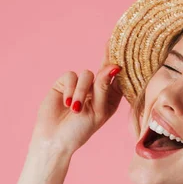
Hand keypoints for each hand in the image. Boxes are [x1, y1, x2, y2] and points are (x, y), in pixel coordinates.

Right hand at [29, 41, 123, 156]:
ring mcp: (80, 87)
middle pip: (104, 70)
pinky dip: (70, 89)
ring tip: (75, 108)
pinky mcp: (64, 84)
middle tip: (108, 44)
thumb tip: (113, 67)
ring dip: (82, 91)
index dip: (122, 66)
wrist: (55, 139)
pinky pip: (71, 76)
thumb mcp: (98, 111)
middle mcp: (96, 91)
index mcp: (110, 99)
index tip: (127, 51)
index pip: (118, 80)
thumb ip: (104, 88)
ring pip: (87, 74)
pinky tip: (67, 103)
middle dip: (106, 60)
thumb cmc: (80, 130)